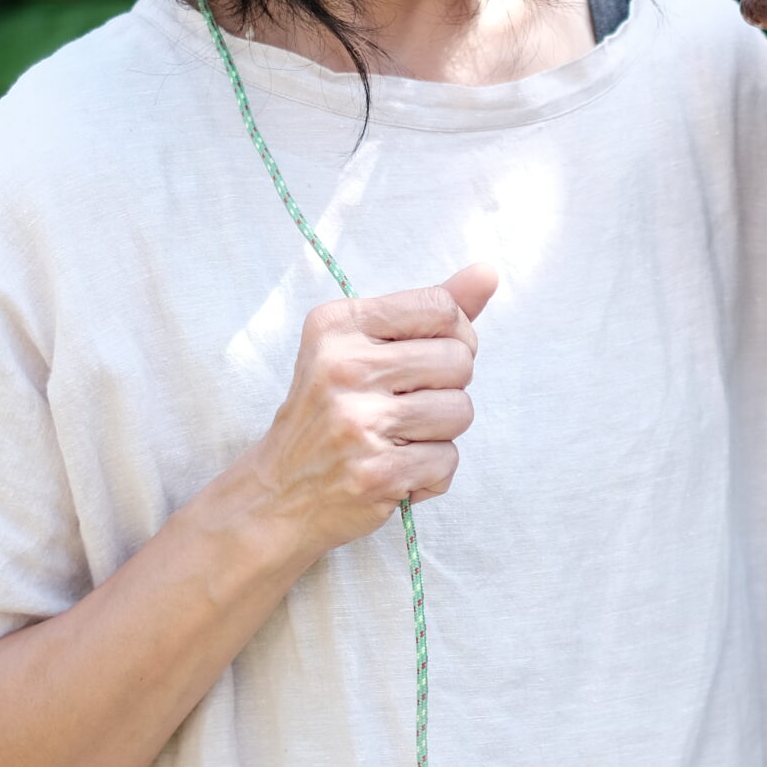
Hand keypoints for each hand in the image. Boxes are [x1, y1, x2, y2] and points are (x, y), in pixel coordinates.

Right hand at [231, 263, 497, 562]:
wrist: (277, 494)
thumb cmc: (331, 412)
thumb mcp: (362, 347)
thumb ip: (428, 310)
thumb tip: (489, 272)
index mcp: (337, 325)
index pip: (440, 307)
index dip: (454, 334)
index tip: (429, 358)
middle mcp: (342, 368)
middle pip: (458, 360)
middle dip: (447, 386)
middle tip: (406, 404)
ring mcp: (357, 422)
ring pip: (460, 410)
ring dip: (441, 431)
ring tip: (399, 437)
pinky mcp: (375, 473)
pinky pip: (448, 460)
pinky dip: (432, 471)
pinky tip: (397, 470)